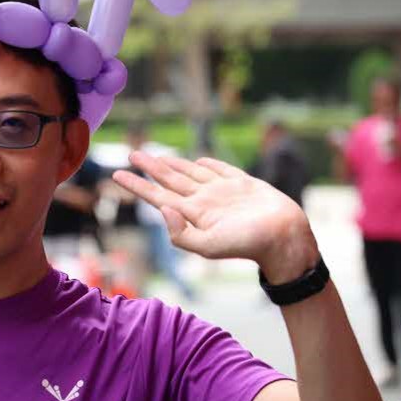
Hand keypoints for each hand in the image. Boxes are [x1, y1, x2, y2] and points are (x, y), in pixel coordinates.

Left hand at [113, 152, 317, 281]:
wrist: (285, 237)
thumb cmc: (248, 245)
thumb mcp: (208, 247)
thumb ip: (181, 233)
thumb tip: (162, 210)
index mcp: (193, 214)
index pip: (157, 196)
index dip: (136, 186)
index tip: (115, 175)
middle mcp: (204, 201)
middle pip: (170, 180)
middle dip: (150, 168)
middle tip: (132, 153)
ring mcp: (223, 192)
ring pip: (192, 172)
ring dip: (174, 164)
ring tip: (159, 157)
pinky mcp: (243, 184)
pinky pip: (221, 170)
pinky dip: (208, 164)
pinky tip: (198, 161)